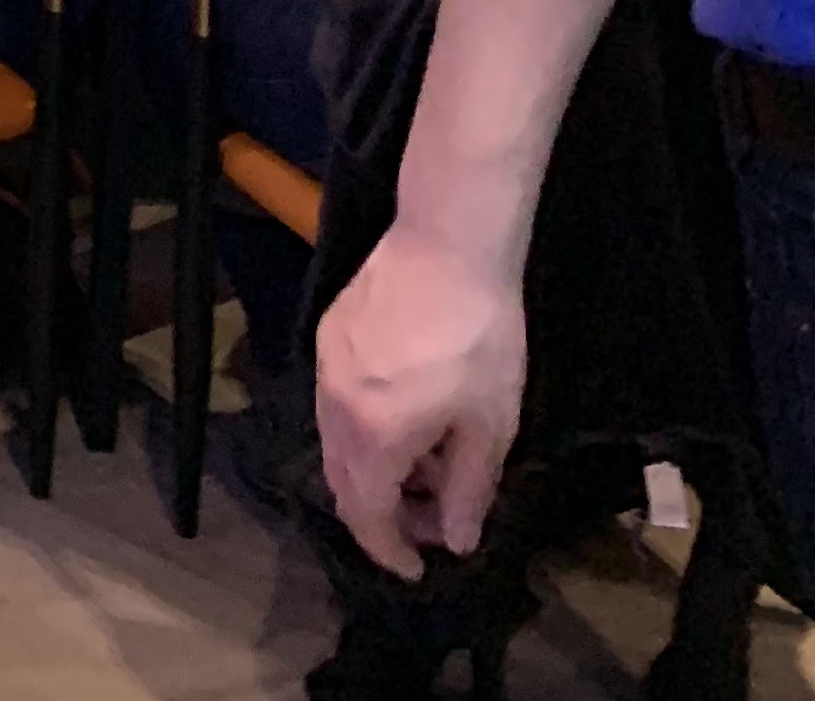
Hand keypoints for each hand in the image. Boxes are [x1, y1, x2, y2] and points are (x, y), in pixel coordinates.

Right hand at [317, 228, 527, 577]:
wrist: (447, 243)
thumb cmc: (480, 336)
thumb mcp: (490, 423)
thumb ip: (468, 488)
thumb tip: (456, 539)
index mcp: (374, 434)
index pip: (367, 514)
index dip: (390, 550)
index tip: (418, 570)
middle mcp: (334, 406)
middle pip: (343, 481)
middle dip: (382, 513)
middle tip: (432, 520)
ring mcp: (324, 368)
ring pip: (337, 442)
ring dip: (376, 469)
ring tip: (428, 464)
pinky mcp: (327, 336)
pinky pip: (337, 402)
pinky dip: (366, 428)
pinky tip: (408, 413)